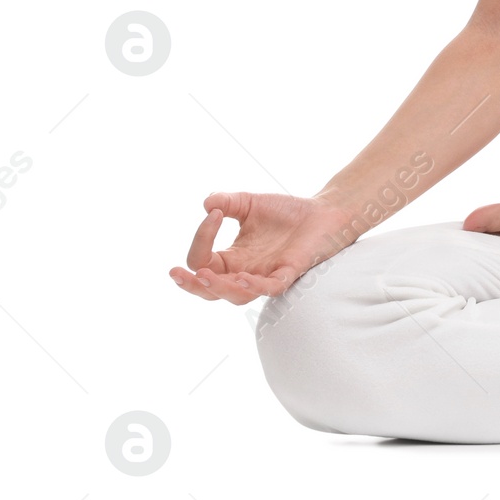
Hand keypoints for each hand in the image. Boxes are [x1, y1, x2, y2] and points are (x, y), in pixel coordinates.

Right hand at [170, 191, 354, 303]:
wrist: (324, 211)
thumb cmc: (287, 212)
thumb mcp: (249, 204)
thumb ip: (227, 202)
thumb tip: (206, 203)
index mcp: (233, 260)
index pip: (203, 261)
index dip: (201, 240)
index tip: (213, 213)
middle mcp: (246, 273)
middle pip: (211, 291)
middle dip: (191, 285)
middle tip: (176, 274)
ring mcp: (267, 276)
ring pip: (237, 296)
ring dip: (219, 288)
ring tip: (202, 276)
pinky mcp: (289, 273)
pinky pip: (270, 288)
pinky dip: (256, 286)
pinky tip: (242, 278)